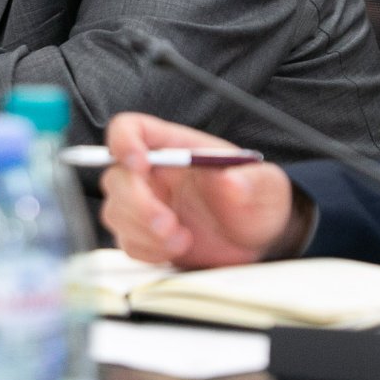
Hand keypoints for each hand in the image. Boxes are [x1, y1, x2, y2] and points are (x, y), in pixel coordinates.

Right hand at [99, 112, 299, 268]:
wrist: (259, 238)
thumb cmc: (257, 200)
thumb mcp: (264, 186)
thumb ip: (248, 181)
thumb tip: (228, 179)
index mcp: (175, 146)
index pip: (131, 129)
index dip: (124, 141)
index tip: (140, 163)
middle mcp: (154, 173)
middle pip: (116, 176)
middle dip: (137, 203)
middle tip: (167, 223)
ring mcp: (147, 205)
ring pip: (116, 212)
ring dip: (143, 231)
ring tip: (182, 239)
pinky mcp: (146, 236)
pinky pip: (127, 242)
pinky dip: (148, 250)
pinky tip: (177, 248)